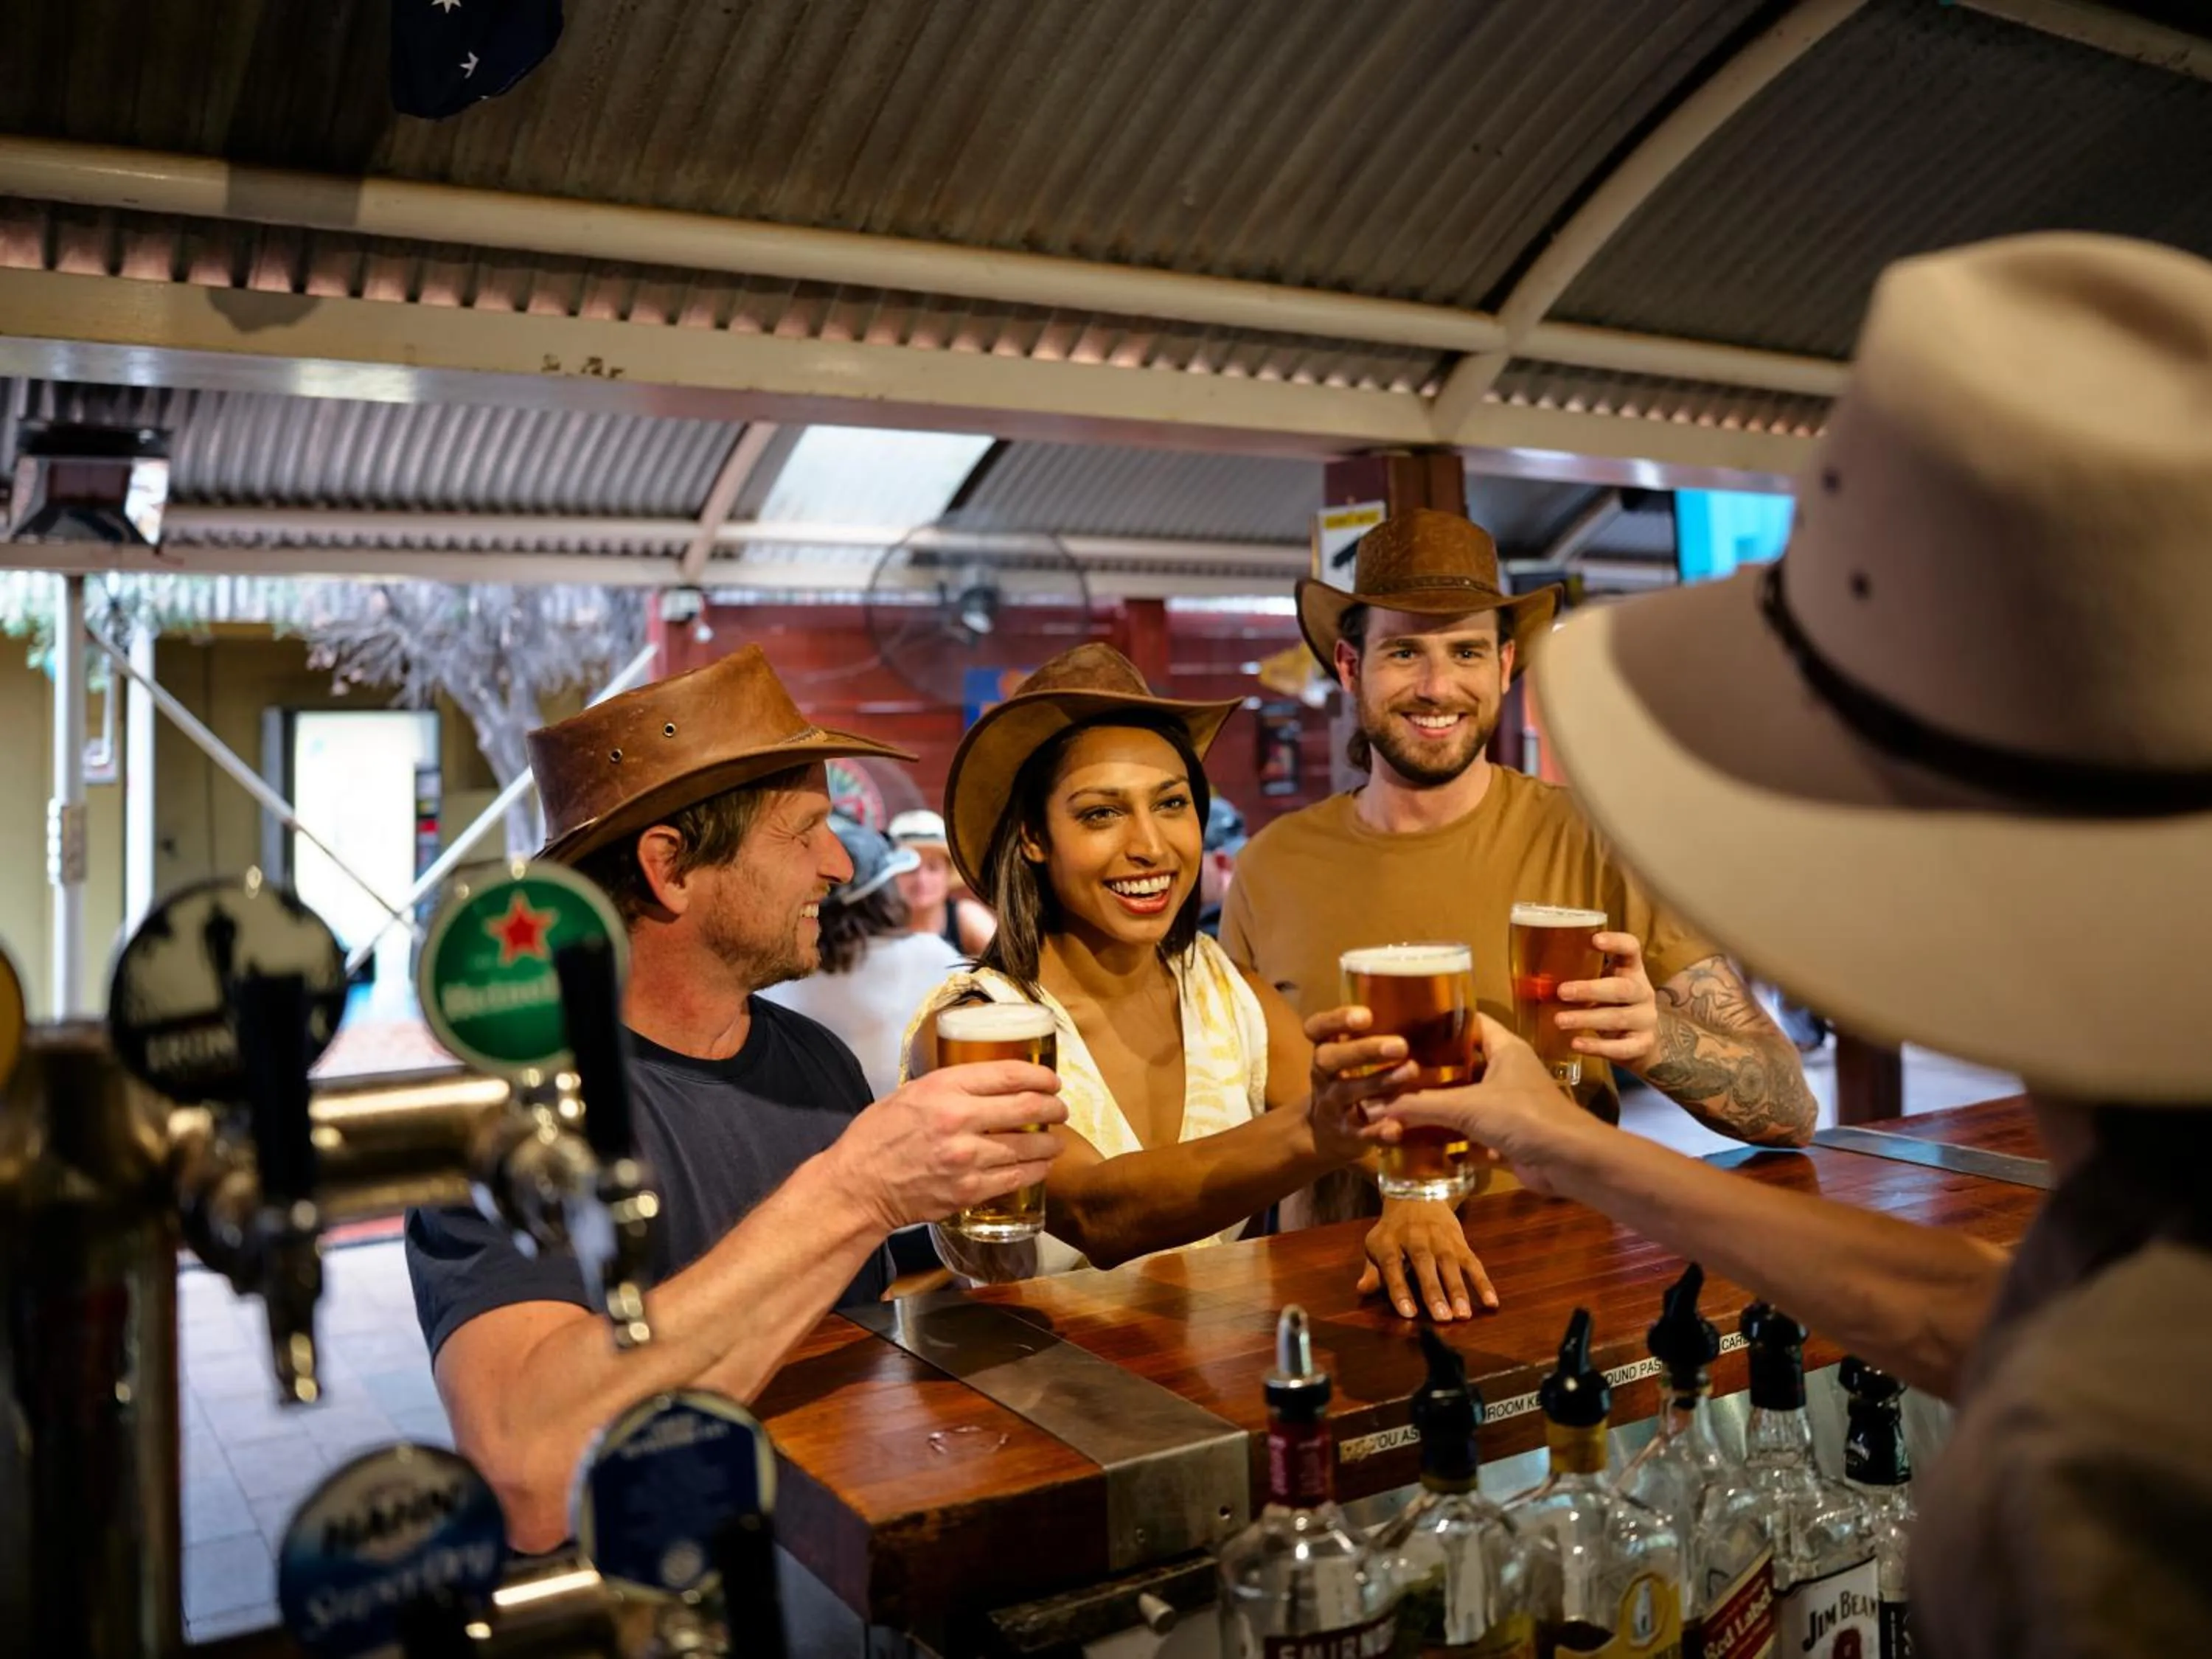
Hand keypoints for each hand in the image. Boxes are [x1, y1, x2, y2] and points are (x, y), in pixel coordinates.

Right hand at [829, 1062, 1066, 1232]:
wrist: (858, 1186)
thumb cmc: (877, 1136)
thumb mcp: (910, 1093)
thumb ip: (950, 1087)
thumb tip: (989, 1083)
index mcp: (944, 1088)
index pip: (1008, 1075)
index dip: (1040, 1077)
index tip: (1052, 1081)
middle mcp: (959, 1120)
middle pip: (1027, 1107)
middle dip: (1053, 1107)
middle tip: (1061, 1110)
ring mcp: (966, 1159)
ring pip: (1027, 1146)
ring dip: (1050, 1143)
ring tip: (1056, 1142)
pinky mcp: (968, 1190)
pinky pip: (1015, 1178)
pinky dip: (1035, 1170)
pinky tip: (1041, 1166)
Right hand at [1303, 1004, 1418, 1163]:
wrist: (1326, 1132)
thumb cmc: (1353, 1080)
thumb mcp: (1353, 1056)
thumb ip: (1378, 1037)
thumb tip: (1436, 1012)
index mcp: (1326, 1048)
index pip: (1317, 1028)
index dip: (1336, 1020)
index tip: (1366, 1015)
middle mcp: (1323, 1075)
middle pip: (1329, 1057)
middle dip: (1363, 1050)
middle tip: (1400, 1045)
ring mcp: (1332, 1105)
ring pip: (1347, 1092)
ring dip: (1378, 1082)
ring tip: (1411, 1072)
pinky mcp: (1345, 1134)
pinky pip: (1360, 1133)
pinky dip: (1378, 1131)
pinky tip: (1397, 1127)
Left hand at [1357, 1199, 1496, 1319]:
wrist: (1417, 1195)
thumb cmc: (1394, 1231)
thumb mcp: (1377, 1245)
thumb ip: (1373, 1271)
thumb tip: (1362, 1291)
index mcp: (1390, 1241)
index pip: (1392, 1265)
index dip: (1399, 1289)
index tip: (1408, 1313)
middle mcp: (1416, 1238)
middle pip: (1424, 1265)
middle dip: (1434, 1292)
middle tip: (1442, 1318)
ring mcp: (1441, 1240)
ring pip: (1451, 1265)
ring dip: (1458, 1290)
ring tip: (1463, 1314)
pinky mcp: (1460, 1242)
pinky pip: (1473, 1263)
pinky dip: (1483, 1282)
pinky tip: (1491, 1302)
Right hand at [1364, 1016, 1603, 1196]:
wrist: (1568, 1161)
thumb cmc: (1523, 1116)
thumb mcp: (1466, 1106)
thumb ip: (1420, 1105)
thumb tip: (1375, 1106)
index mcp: (1504, 1048)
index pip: (1469, 1022)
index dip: (1439, 1021)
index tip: (1404, 1024)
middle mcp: (1506, 1070)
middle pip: (1462, 1061)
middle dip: (1430, 1066)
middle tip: (1392, 1065)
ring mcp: (1507, 1102)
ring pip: (1465, 1096)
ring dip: (1438, 1101)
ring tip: (1397, 1097)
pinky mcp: (1506, 1133)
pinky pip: (1471, 1127)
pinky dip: (1449, 1131)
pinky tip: (1418, 1133)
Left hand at [1554, 932, 1659, 1071]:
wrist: (1640, 1042)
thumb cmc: (1610, 1006)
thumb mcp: (1601, 987)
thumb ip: (1579, 979)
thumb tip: (1531, 981)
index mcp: (1631, 971)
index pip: (1631, 949)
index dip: (1617, 942)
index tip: (1594, 940)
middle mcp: (1643, 992)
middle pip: (1623, 988)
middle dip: (1591, 989)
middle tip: (1562, 991)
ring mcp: (1646, 1020)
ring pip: (1618, 1018)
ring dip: (1586, 1018)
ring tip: (1559, 1020)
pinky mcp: (1643, 1045)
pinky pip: (1621, 1047)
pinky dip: (1597, 1046)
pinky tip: (1576, 1043)